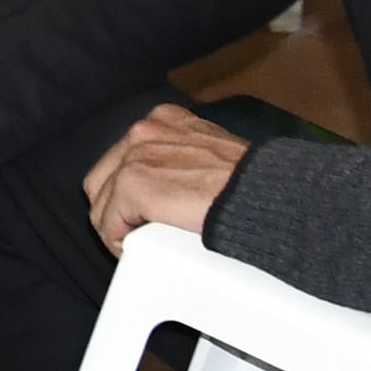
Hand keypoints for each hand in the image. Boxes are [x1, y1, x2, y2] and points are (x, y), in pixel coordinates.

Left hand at [86, 104, 252, 249]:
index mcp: (165, 120)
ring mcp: (136, 156)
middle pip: (103, 177)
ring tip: (138, 245)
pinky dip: (118, 240)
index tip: (142, 215)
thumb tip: (175, 187)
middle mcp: (145, 130)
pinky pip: (108, 222)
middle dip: (114, 209)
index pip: (124, 158)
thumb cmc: (252, 186)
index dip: (127, 193)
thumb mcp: (214, 156)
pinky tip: (135, 250)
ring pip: (102, 201)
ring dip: (116, 226)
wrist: (268, 197)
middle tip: (135, 234)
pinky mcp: (134, 184)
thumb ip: (187, 162)